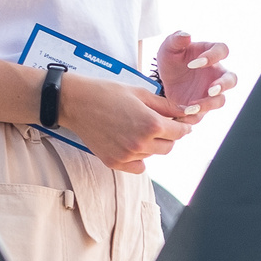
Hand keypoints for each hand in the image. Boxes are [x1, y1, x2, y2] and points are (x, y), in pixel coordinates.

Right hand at [56, 73, 192, 172]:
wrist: (76, 102)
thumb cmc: (107, 93)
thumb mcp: (140, 93)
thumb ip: (165, 106)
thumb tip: (185, 112)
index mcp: (151, 124)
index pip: (179, 132)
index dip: (183, 127)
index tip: (182, 124)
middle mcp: (141, 144)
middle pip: (168, 146)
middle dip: (168, 136)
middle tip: (159, 125)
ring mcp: (128, 155)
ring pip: (152, 155)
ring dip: (152, 145)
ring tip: (137, 129)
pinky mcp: (115, 162)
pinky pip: (138, 167)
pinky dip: (139, 158)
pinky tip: (130, 144)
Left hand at [156, 30, 238, 114]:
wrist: (164, 79)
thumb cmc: (172, 58)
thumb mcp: (169, 48)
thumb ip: (176, 39)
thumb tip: (186, 35)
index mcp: (211, 54)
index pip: (222, 50)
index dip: (213, 56)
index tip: (194, 64)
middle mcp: (216, 74)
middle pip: (231, 79)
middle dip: (223, 85)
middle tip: (211, 90)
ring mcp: (211, 91)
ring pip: (220, 100)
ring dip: (208, 104)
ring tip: (191, 108)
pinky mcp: (203, 106)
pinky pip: (203, 114)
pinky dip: (194, 116)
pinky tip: (182, 115)